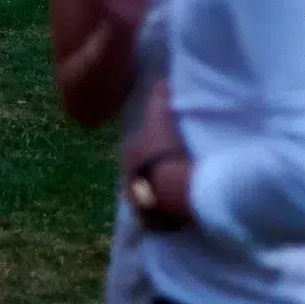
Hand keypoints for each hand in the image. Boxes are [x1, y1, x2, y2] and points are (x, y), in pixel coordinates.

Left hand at [121, 79, 193, 228]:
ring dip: (156, 194)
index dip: (147, 148)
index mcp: (129, 157)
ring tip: (174, 190)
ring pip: (146, 197)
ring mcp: (140, 204)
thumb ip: (159, 99)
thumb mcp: (162, 119)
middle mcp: (129, 182)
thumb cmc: (167, 152)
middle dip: (148, 173)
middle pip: (139, 175)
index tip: (160, 147)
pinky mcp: (153, 222)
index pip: (134, 151)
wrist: (175, 186)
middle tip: (168, 168)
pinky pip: (157, 218)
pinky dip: (164, 214)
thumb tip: (161, 81)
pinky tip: (176, 210)